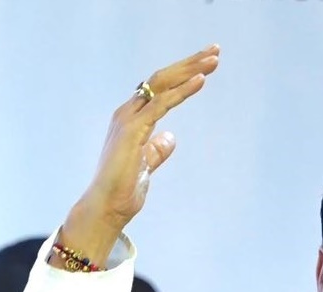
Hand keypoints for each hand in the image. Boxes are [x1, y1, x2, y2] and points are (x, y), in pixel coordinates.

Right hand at [59, 45, 219, 263]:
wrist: (107, 207)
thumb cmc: (124, 189)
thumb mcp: (147, 165)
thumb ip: (156, 150)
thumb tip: (170, 138)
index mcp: (132, 119)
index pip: (159, 89)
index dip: (183, 74)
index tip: (206, 66)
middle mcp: (128, 113)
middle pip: (162, 79)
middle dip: (190, 63)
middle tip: (215, 52)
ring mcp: (129, 119)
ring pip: (162, 84)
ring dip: (190, 70)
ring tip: (213, 59)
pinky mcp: (133, 131)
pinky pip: (161, 104)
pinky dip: (182, 90)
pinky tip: (200, 80)